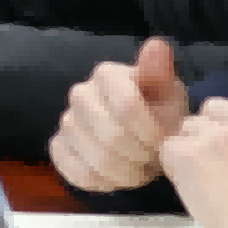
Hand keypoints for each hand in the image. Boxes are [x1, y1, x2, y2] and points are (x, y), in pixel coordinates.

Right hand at [52, 37, 195, 193]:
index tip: (166, 142)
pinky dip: (103, 181)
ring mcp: (66, 121)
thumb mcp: (169, 91)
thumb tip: (156, 46)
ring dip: (127, 173)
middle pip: (111, 138)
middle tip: (155, 159)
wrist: (143, 132)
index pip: (127, 107)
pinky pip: (76, 173)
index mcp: (107, 74)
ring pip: (96, 160)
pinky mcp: (58, 147)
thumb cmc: (159, 109)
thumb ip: (161, 71)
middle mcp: (80, 93)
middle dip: (141, 157)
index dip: (151, 133)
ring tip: (141, 169)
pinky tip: (118, 176)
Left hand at [165, 93, 227, 227]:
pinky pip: (169, 145)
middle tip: (215, 157)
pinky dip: (174, 161)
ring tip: (202, 172)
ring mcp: (211, 134)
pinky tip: (186, 180)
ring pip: (188, 125)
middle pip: (212, 108)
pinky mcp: (186, 151)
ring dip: (192, 143)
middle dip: (212, 127)